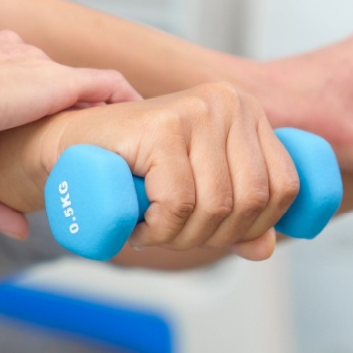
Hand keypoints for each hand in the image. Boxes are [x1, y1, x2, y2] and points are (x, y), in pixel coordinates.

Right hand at [0, 31, 137, 235]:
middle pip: (55, 83)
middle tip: (97, 148)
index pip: (16, 85)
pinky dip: (124, 102)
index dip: (35, 111)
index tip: (51, 141)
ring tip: (128, 138)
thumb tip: (21, 229)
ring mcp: (36, 66)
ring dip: (105, 109)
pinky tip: (141, 124)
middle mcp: (11, 60)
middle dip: (74, 111)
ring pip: (85, 84)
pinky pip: (107, 85)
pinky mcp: (57, 79)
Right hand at [0, 82, 298, 260]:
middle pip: (252, 201)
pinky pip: (177, 203)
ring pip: (215, 207)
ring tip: (153, 230)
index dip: (258, 227)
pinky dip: (158, 229)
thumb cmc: (131, 167)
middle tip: (173, 236)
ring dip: (180, 238)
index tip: (218, 236)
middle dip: (213, 238)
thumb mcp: (196, 190)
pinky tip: (141, 225)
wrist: (67, 148)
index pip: (285, 186)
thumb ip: (238, 217)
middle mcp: (227, 102)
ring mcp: (195, 110)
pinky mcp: (160, 127)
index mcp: (247, 111)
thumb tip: (266, 249)